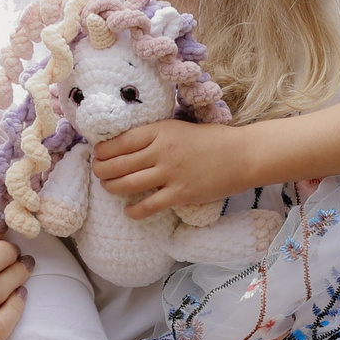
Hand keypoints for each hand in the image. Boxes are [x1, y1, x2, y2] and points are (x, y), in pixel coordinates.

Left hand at [91, 119, 259, 217]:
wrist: (242, 155)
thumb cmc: (212, 139)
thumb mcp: (179, 127)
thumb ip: (155, 135)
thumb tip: (126, 144)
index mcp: (160, 130)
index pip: (120, 141)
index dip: (103, 150)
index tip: (97, 154)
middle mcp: (162, 151)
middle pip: (118, 164)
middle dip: (101, 170)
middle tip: (98, 172)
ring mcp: (171, 174)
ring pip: (127, 184)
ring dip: (112, 187)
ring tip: (108, 187)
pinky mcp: (180, 194)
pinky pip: (148, 206)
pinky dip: (133, 211)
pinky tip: (128, 211)